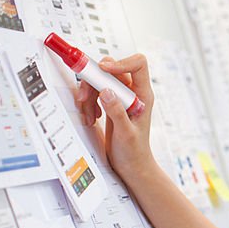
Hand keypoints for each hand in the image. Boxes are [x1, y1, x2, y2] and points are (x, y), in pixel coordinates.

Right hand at [73, 53, 155, 180]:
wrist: (131, 165)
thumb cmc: (134, 152)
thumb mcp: (126, 133)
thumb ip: (117, 112)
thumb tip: (106, 91)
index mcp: (143, 95)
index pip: (138, 65)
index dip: (121, 62)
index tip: (103, 70)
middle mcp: (132, 92)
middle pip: (111, 70)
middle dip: (94, 81)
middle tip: (85, 98)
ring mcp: (120, 97)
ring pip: (99, 80)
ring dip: (88, 95)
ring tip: (90, 116)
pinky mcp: (110, 103)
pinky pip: (94, 92)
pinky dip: (87, 102)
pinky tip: (91, 118)